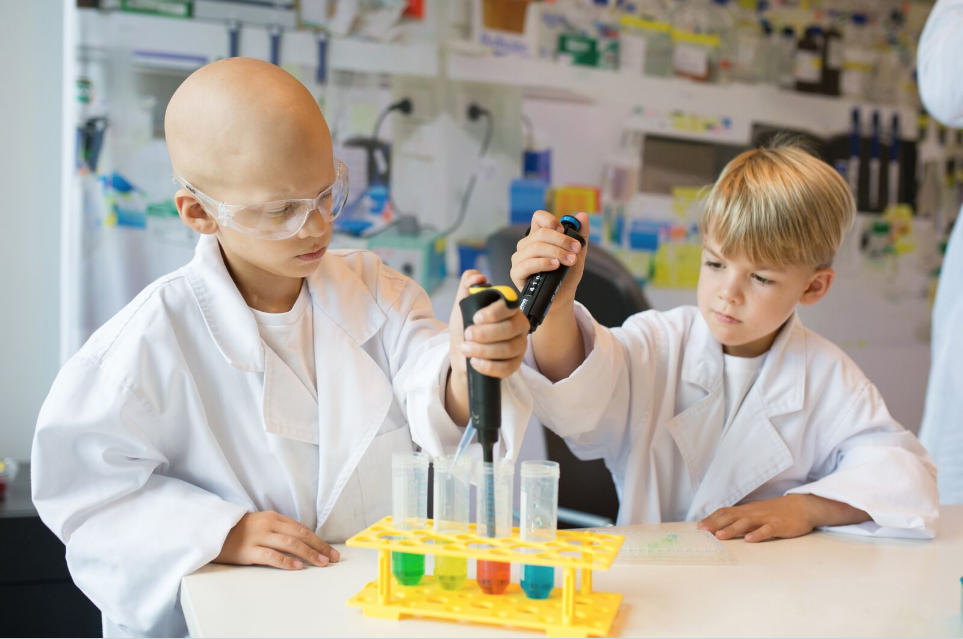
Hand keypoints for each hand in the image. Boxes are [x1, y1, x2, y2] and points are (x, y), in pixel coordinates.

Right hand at [214, 511, 339, 569]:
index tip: (331, 551)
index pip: (302, 529)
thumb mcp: (262, 524)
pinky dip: (286, 561)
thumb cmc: (240, 531)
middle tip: (333, 558)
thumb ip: (280, 530)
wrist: (212, 532)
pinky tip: (298, 566)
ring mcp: (259, 537)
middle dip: (319, 547)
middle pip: (300, 535)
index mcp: (274, 517)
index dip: (318, 540)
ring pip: (290, 544)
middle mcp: (269, 525)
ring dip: (309, 554)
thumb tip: (303, 542)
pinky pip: (271, 556)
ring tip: (321, 563)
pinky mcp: (248, 551)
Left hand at [448, 270, 529, 379]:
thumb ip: (467, 286)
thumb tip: (478, 277)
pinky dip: (489, 366)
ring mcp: (519, 346)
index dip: (494, 312)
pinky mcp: (514, 365)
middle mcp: (518, 325)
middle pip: (510, 328)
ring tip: (465, 348)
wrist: (463, 355)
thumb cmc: (466, 328)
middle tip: (467, 334)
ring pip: (508, 348)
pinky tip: (475, 362)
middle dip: (486, 333)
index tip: (476, 317)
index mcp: (508, 308)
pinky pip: (507, 368)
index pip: (510, 306)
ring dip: (484, 349)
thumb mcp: (462, 306)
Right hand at [510, 210, 588, 311]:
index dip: (550, 221)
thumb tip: (582, 216)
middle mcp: (526, 245)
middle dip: (561, 240)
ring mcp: (519, 258)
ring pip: (535, 247)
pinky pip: (528, 264)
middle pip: (540, 233)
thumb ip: (581, 235)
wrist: (562, 296)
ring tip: (570, 260)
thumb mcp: (577, 253)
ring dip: (556, 252)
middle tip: (576, 249)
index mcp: (538, 236)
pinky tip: (555, 265)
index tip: (564, 230)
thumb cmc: (567, 274)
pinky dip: (543, 263)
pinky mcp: (516, 273)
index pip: (538, 217)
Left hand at [698, 495, 821, 542]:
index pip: (725, 512)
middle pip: (731, 517)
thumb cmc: (776, 511)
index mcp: (746, 510)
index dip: (712, 519)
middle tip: (703, 532)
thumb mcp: (756, 513)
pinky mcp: (779, 525)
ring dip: (732, 529)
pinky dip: (758, 534)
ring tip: (720, 536)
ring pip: (746, 523)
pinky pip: (767, 529)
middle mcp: (753, 513)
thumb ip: (741, 518)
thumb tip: (722, 526)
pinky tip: (750, 539)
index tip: (699, 527)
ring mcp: (766, 518)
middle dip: (716, 524)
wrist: (802, 506)